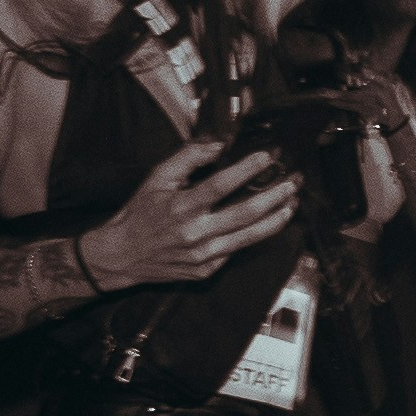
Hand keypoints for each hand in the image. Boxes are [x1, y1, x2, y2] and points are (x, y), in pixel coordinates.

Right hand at [86, 142, 297, 294]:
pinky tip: (268, 224)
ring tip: (291, 204)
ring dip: (275, 220)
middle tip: (293, 183)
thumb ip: (187, 158)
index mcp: (180, 207)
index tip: (267, 157)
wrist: (122, 256)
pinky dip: (254, 237)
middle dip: (274, 196)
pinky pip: (237, 251)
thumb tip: (218, 145)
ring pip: (249, 237)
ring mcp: (203, 255)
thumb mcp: (157, 179)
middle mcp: (194, 233)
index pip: (220, 185)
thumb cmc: (140, 214)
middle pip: (245, 214)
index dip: (246, 169)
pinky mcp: (207, 271)